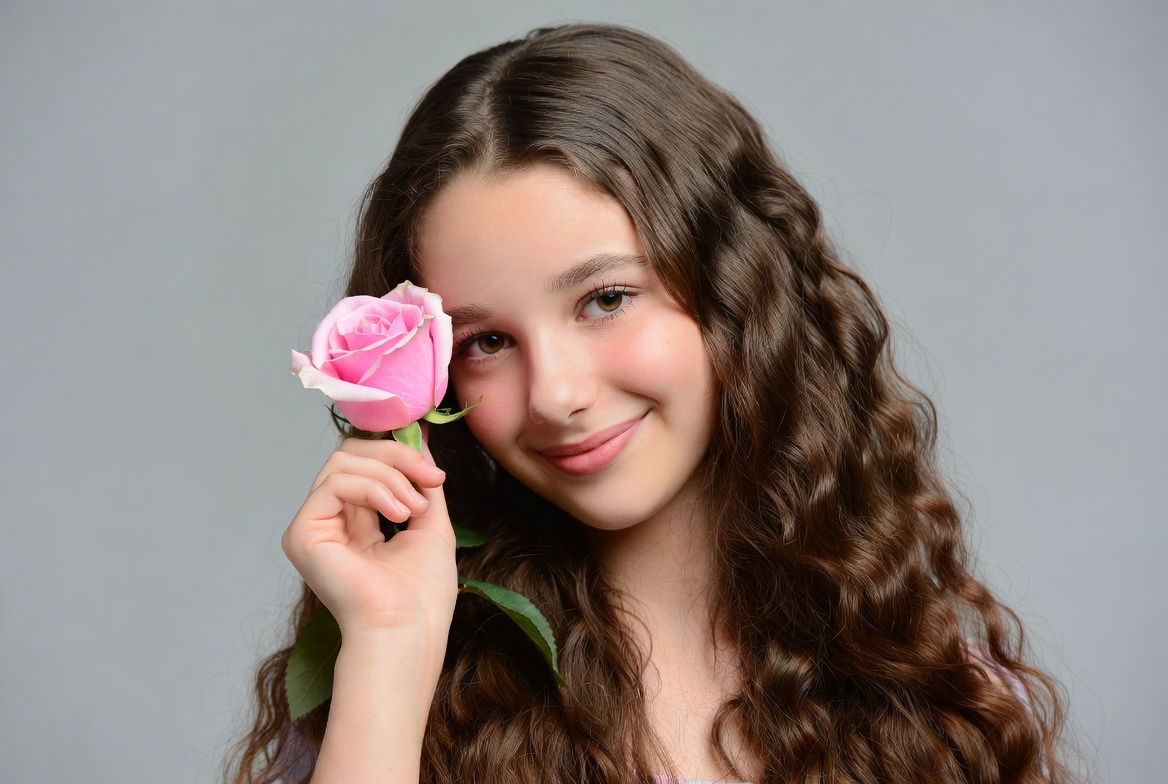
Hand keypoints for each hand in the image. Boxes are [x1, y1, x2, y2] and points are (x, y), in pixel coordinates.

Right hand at [282, 437, 457, 642]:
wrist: (407, 630)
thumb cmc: (422, 593)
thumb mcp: (429, 522)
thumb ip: (419, 479)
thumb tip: (419, 436)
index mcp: (355, 523)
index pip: (364, 464)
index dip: (398, 454)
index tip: (434, 472)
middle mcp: (328, 522)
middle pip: (351, 454)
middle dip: (397, 457)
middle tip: (431, 479)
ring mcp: (312, 527)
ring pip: (344, 461)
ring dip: (391, 476)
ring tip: (414, 510)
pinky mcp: (301, 533)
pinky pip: (335, 482)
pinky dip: (374, 489)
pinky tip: (398, 515)